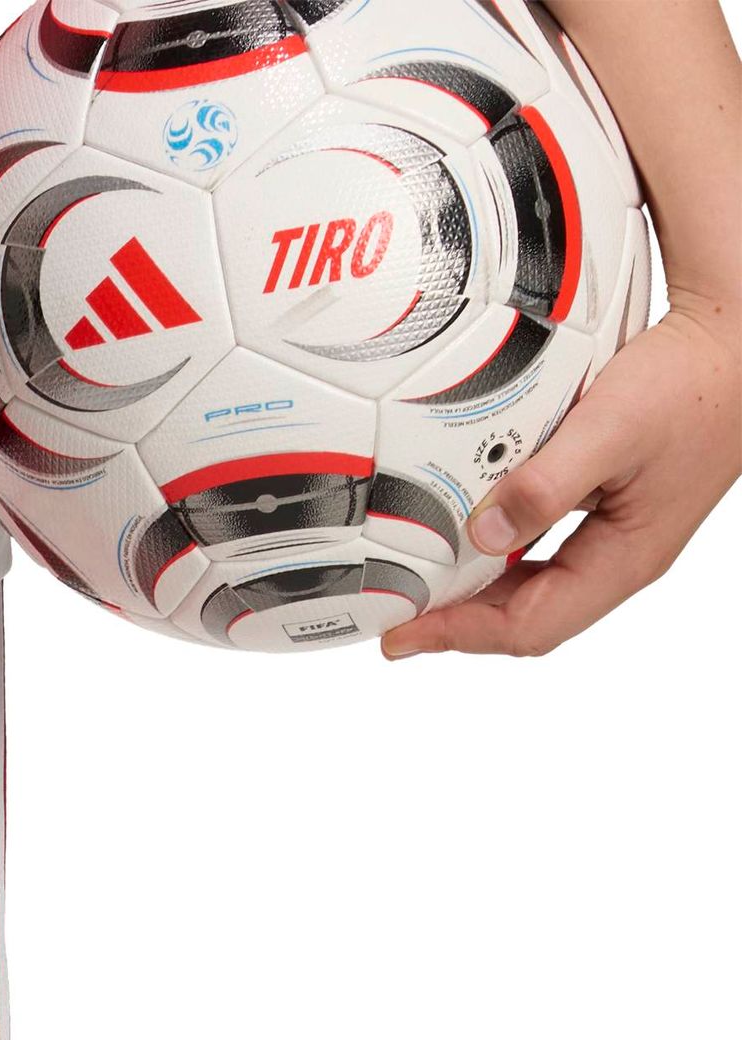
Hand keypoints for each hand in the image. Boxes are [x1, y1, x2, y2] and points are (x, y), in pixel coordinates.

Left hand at [383, 299, 740, 658]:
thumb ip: (547, 484)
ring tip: (416, 588)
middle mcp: (618, 559)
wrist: (734, 341)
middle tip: (394, 619)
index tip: (403, 633)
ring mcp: (613, 536)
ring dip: (474, 593)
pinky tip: (462, 538)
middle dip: (458, 624)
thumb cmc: (687, 383)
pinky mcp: (606, 509)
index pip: (530, 626)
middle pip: (526, 617)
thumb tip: (481, 534)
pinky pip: (541, 551)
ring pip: (532, 588)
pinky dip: (495, 554)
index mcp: (624, 560)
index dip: (461, 635)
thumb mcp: (610, 428)